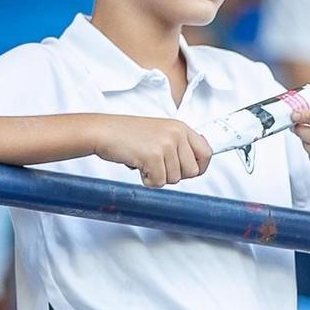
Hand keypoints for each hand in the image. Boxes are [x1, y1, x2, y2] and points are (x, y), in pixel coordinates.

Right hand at [95, 116, 213, 187]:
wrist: (103, 131)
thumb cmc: (127, 134)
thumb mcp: (159, 132)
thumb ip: (178, 144)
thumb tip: (199, 161)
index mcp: (180, 127)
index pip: (206, 153)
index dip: (199, 167)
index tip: (187, 171)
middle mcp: (176, 133)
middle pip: (192, 171)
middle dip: (175, 174)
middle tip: (157, 165)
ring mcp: (166, 144)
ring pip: (175, 179)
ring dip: (159, 176)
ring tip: (144, 162)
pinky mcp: (154, 156)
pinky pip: (159, 182)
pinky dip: (148, 180)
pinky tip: (138, 166)